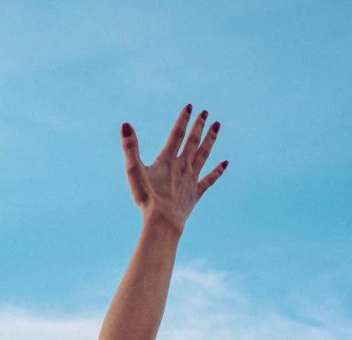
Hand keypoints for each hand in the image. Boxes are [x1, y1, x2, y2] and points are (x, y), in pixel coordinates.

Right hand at [121, 104, 227, 231]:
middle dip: (199, 126)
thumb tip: (125, 125)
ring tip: (217, 126)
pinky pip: (209, 179)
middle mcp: (182, 166)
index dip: (183, 119)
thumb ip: (130, 147)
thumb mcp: (133, 171)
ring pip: (204, 155)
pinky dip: (218, 171)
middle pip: (193, 142)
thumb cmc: (146, 197)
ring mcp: (191, 179)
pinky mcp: (195, 193)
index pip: (177, 134)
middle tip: (206, 112)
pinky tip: (226, 163)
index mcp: (167, 160)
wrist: (162, 220)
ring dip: (210, 140)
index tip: (190, 107)